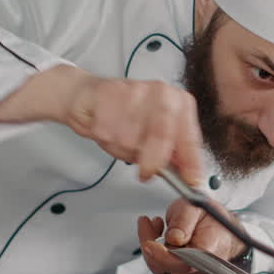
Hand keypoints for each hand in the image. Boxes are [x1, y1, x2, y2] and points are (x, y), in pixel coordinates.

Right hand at [0, 65, 205, 184]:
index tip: (190, 181)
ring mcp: (132, 90)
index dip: (188, 159)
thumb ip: (171, 155)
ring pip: (133, 136)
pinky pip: (108, 129)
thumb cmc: (118, 119)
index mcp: (176, 100)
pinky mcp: (105, 94)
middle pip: (165, 134)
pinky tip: (100, 129)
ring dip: (122, 147)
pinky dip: (104, 137)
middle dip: (152, 157)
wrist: (79, 96)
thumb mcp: (150, 138)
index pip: (190, 134)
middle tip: (142, 170)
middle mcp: (159, 90)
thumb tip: (193, 183)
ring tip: (114, 139)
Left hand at [138, 197, 249, 273]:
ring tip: (156, 226)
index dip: (162, 256)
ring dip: (151, 249)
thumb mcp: (195, 206)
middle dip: (150, 246)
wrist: (220, 229)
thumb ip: (184, 220)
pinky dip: (154, 256)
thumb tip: (174, 238)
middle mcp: (205, 269)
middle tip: (148, 223)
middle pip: (168, 270)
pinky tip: (158, 240)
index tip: (149, 242)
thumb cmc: (210, 218)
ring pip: (160, 271)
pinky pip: (161, 272)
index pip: (184, 263)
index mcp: (211, 249)